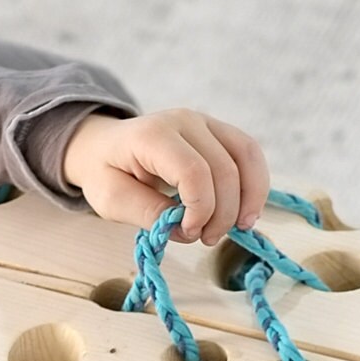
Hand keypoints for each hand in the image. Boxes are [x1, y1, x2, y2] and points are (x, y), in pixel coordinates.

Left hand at [62, 108, 270, 247]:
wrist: (104, 146)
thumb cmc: (106, 173)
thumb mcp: (111, 200)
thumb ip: (147, 213)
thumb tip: (187, 228)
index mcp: (152, 136)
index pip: (193, 171)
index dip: (201, 209)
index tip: (189, 234)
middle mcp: (184, 121)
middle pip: (224, 169)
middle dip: (222, 213)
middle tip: (205, 238)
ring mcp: (205, 122)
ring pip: (246, 156)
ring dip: (248, 198)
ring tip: (238, 228)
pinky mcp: (218, 131)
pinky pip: (249, 154)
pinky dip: (255, 184)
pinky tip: (247, 212)